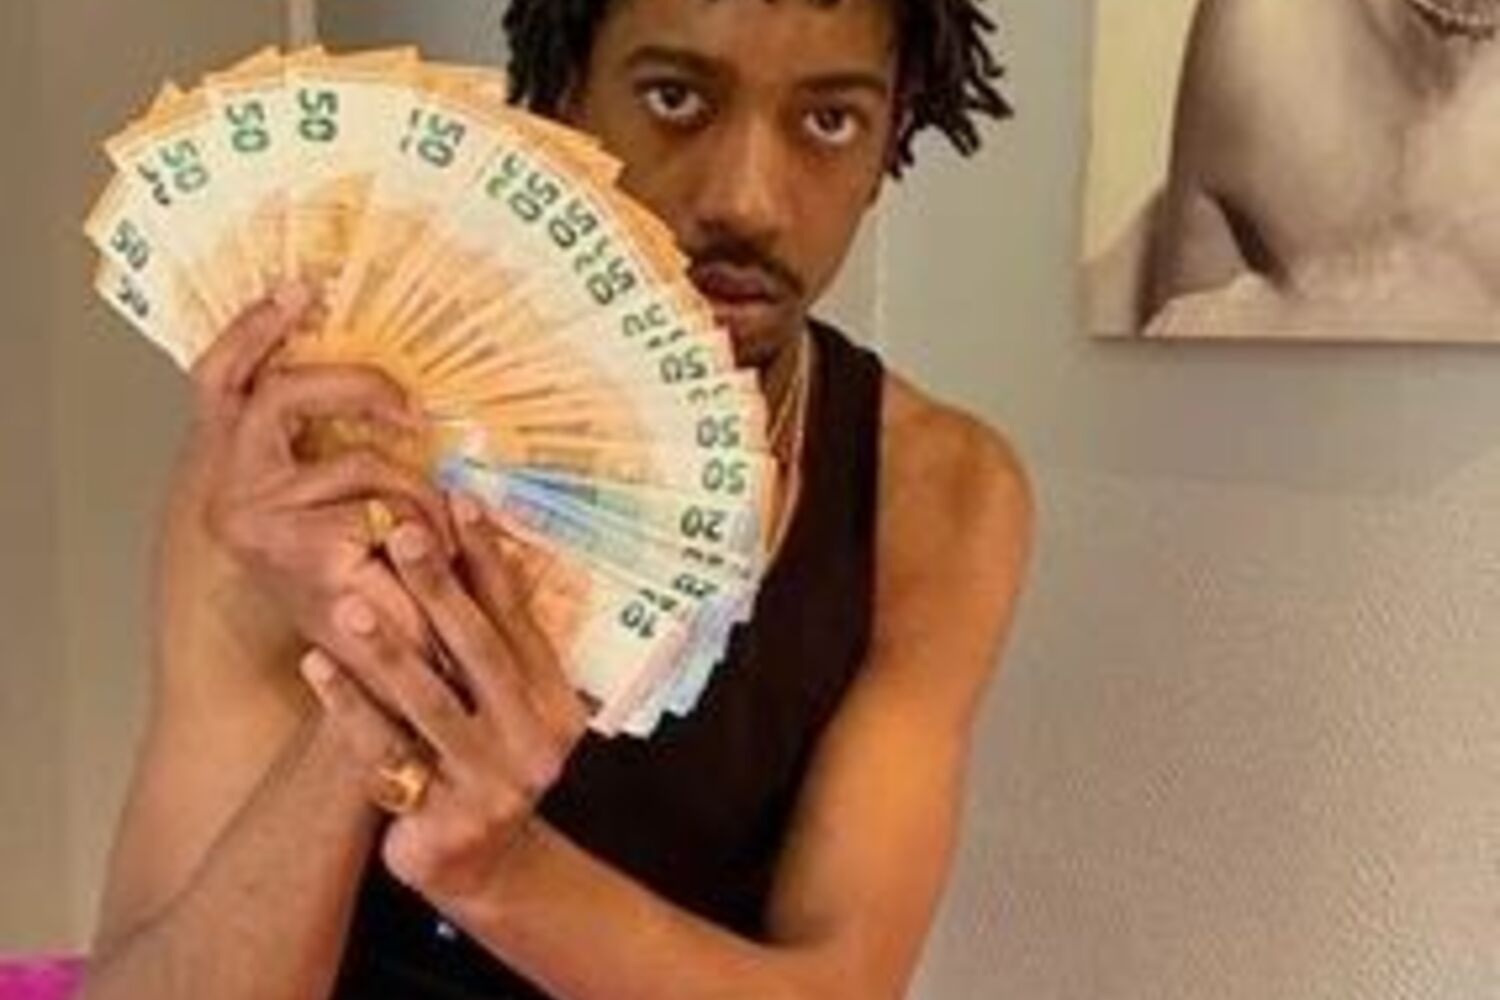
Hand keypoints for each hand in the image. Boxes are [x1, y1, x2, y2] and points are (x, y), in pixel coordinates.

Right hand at [189, 284, 450, 658]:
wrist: (351, 686)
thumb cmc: (353, 594)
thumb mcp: (337, 509)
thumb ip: (334, 445)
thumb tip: (368, 374)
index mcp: (231, 462)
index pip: (223, 374)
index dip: (255, 324)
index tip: (300, 284)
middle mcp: (230, 484)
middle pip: (273, 391)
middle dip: (351, 381)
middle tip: (410, 402)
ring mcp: (257, 517)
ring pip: (355, 456)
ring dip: (412, 482)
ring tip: (440, 514)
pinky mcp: (298, 548)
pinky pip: (379, 498)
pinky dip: (417, 512)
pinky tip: (431, 539)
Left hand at [301, 494, 589, 905]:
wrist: (484, 868)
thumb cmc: (484, 763)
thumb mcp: (506, 708)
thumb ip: (492, 647)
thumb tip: (461, 546)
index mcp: (555, 701)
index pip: (520, 617)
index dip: (489, 559)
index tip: (459, 501)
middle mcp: (535, 739)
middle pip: (482, 651)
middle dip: (440, 587)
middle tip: (402, 532)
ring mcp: (494, 782)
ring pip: (433, 703)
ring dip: (388, 649)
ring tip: (349, 603)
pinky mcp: (446, 816)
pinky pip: (387, 752)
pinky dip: (349, 706)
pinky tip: (317, 667)